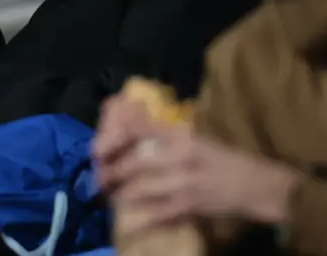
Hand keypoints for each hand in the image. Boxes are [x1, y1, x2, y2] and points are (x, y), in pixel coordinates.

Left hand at [95, 102, 299, 230]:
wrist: (257, 186)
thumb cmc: (223, 159)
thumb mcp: (194, 137)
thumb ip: (163, 134)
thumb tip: (129, 128)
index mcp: (180, 135)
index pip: (137, 130)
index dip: (112, 140)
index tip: (96, 150)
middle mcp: (179, 156)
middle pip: (133, 163)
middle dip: (111, 172)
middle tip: (98, 178)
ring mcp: (183, 183)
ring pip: (140, 190)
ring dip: (119, 195)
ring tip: (107, 197)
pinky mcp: (189, 206)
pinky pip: (157, 215)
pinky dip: (139, 221)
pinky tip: (127, 224)